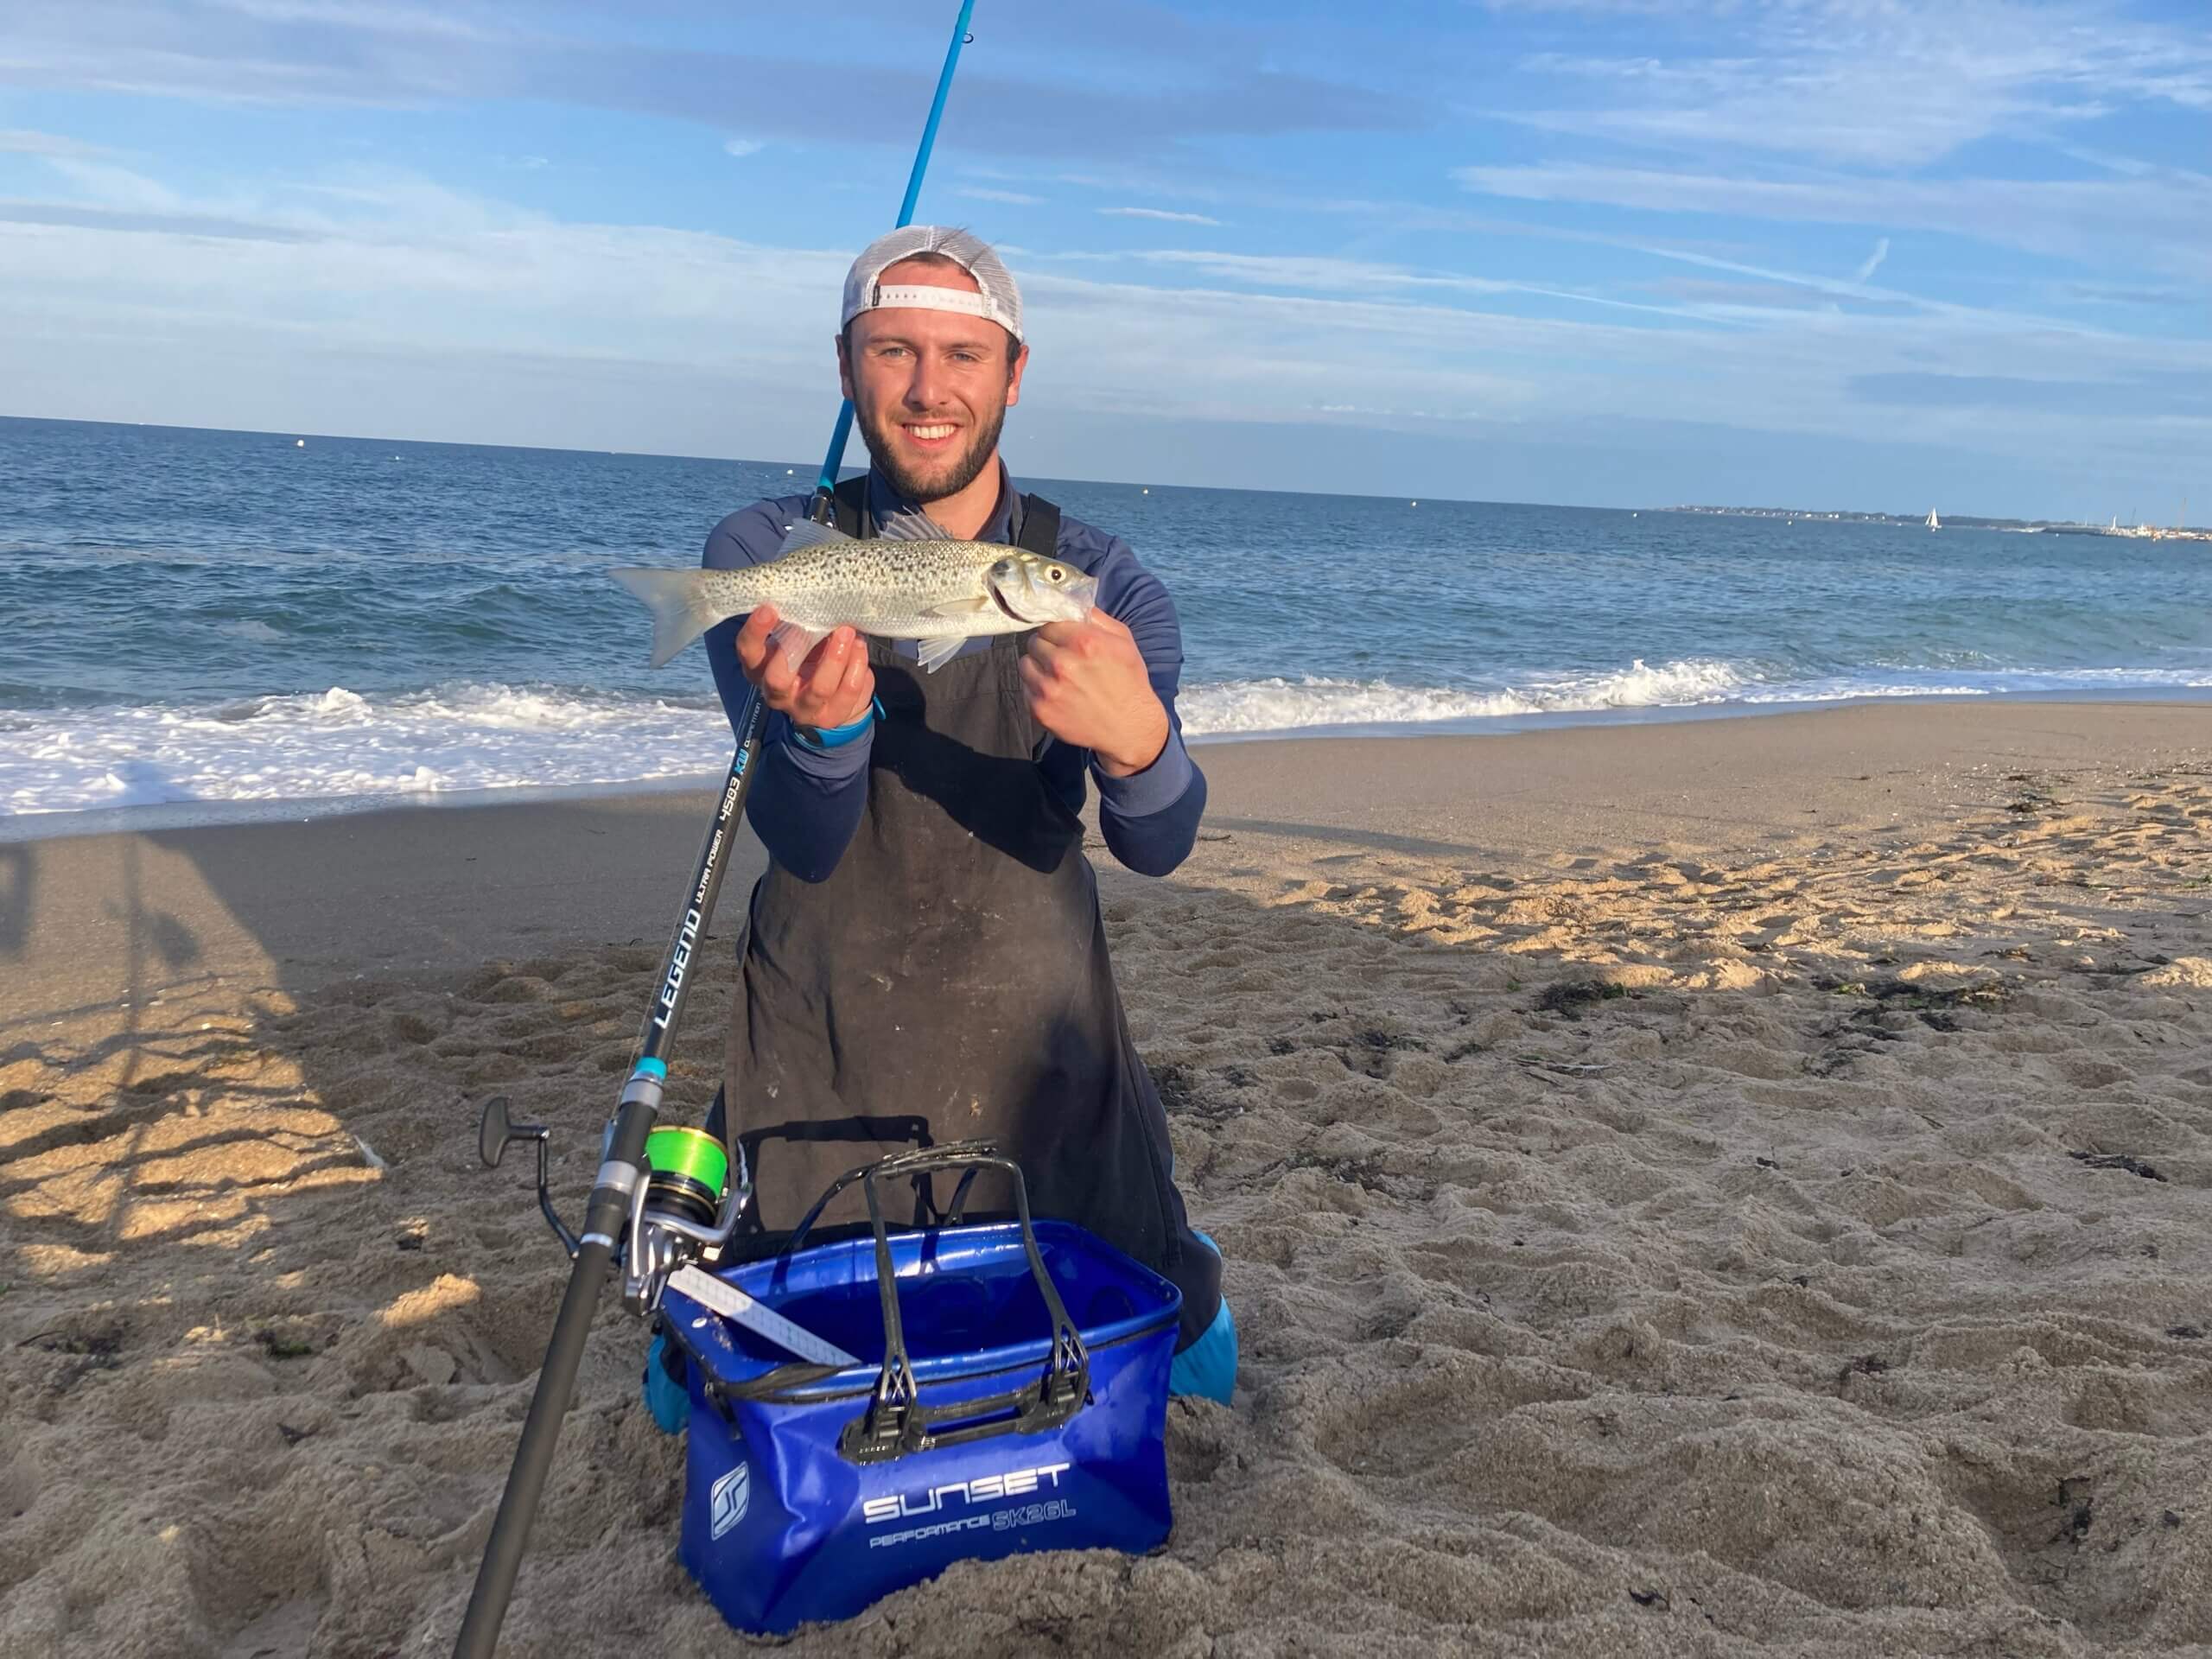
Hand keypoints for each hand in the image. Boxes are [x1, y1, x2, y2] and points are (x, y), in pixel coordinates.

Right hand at [736, 605, 874, 731]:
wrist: (832, 698)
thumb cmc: (809, 656)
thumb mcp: (797, 640)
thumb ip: (798, 623)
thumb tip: (812, 594)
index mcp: (760, 669)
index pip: (748, 652)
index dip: (755, 631)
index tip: (769, 608)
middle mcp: (777, 693)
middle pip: (777, 679)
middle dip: (798, 648)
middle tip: (817, 623)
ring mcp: (804, 708)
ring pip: (820, 687)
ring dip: (836, 657)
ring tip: (848, 632)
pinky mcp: (832, 716)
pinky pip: (848, 690)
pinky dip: (857, 665)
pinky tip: (859, 647)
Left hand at [1020, 610, 1169, 776]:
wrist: (1130, 728)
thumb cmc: (1129, 681)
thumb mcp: (1123, 641)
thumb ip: (1096, 618)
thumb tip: (1071, 605)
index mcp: (1083, 641)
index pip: (1048, 624)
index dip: (1055, 631)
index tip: (1061, 639)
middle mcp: (1062, 663)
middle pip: (1034, 642)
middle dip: (1046, 647)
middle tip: (1060, 657)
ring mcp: (1048, 688)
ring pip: (1025, 663)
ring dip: (1037, 666)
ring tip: (1055, 675)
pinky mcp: (1040, 710)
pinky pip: (1025, 688)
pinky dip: (1036, 688)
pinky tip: (1056, 692)